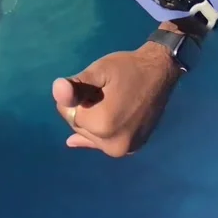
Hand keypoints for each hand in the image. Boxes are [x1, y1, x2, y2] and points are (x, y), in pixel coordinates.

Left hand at [52, 42, 179, 156]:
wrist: (161, 70)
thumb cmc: (128, 67)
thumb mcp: (100, 71)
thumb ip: (76, 85)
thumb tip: (56, 90)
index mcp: (103, 125)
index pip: (69, 114)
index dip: (77, 97)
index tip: (94, 85)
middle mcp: (114, 145)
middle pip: (81, 128)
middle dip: (86, 110)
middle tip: (105, 92)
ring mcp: (126, 149)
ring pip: (93, 136)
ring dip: (95, 121)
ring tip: (114, 101)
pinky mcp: (134, 148)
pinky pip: (107, 143)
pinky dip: (102, 133)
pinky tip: (96, 129)